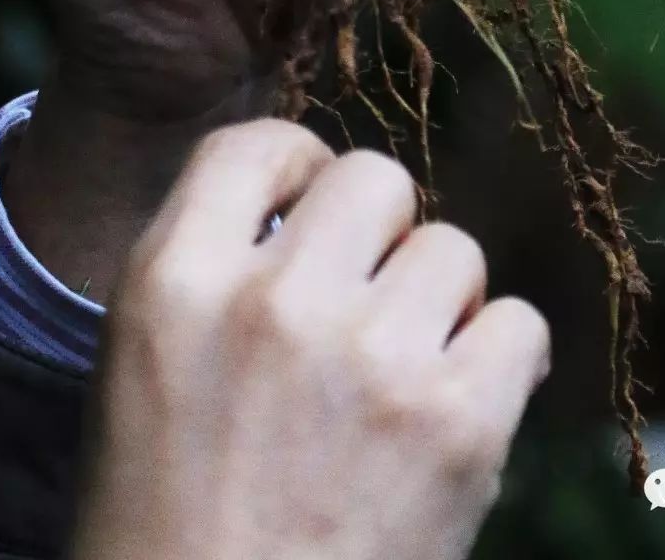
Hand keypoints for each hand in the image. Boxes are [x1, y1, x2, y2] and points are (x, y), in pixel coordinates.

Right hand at [71, 123, 549, 559]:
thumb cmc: (169, 528)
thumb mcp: (146, 371)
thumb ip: (217, 271)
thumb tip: (318, 202)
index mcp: (172, 283)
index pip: (256, 143)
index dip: (296, 170)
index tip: (307, 215)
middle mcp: (271, 302)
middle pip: (373, 176)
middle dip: (378, 234)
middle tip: (364, 305)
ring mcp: (370, 358)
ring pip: (453, 249)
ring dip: (438, 305)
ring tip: (401, 381)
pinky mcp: (456, 425)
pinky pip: (519, 324)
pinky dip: (502, 365)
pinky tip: (460, 413)